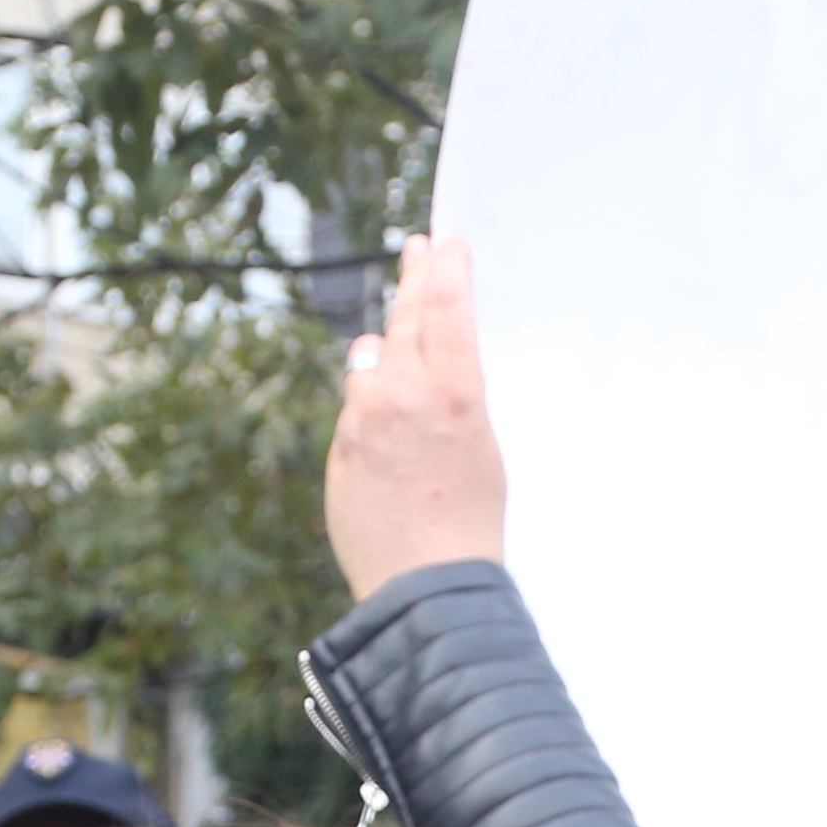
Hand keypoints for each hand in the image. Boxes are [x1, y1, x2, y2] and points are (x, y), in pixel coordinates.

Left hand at [327, 235, 509, 600]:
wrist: (427, 582)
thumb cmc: (470, 526)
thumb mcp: (484, 449)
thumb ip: (451, 400)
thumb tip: (403, 362)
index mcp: (457, 394)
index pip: (448, 309)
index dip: (446, 268)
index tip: (445, 243)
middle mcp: (405, 395)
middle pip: (405, 318)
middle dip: (413, 279)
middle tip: (416, 247)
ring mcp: (366, 419)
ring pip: (370, 359)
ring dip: (385, 349)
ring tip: (396, 337)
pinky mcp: (341, 447)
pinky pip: (354, 406)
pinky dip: (368, 403)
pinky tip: (383, 419)